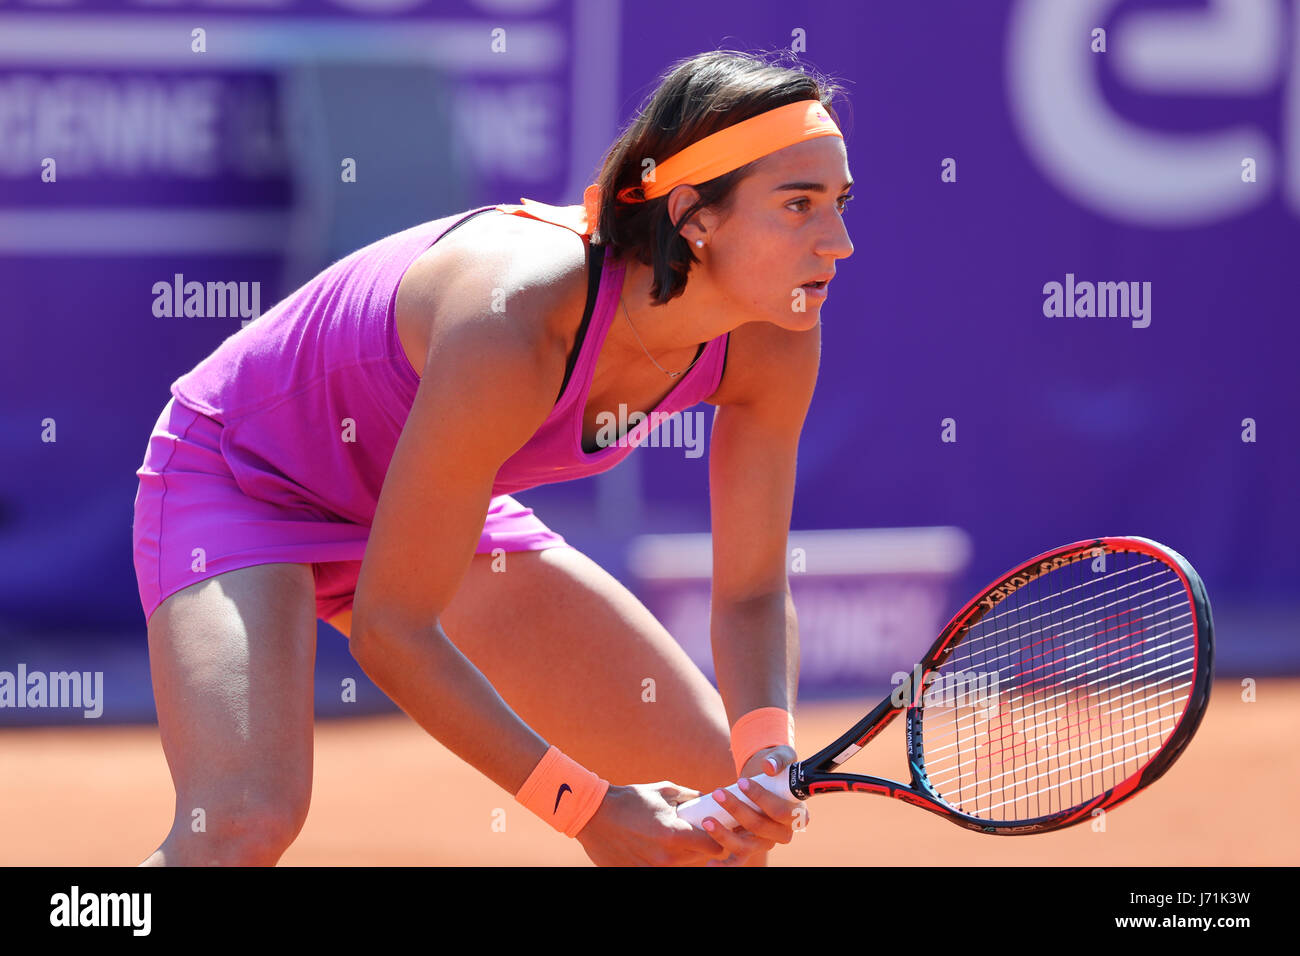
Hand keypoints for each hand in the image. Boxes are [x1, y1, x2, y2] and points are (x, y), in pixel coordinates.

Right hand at [575, 782, 729, 865]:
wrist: (594, 815)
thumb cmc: (631, 799)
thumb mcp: (664, 791)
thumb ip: (689, 797)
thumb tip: (707, 799)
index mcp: (675, 834)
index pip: (714, 847)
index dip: (717, 841)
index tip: (713, 833)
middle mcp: (666, 856)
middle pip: (698, 858)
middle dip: (699, 846)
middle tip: (693, 833)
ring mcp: (652, 868)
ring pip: (680, 865)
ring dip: (680, 853)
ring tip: (668, 837)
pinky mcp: (638, 872)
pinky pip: (660, 867)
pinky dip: (661, 859)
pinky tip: (652, 845)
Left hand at [700, 745, 806, 866]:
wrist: (764, 777)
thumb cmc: (775, 767)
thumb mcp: (781, 756)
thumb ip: (778, 759)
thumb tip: (769, 767)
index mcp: (797, 814)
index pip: (781, 812)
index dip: (762, 798)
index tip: (742, 783)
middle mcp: (783, 833)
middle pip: (760, 827)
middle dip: (737, 810)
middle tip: (718, 793)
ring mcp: (765, 843)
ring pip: (746, 845)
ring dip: (725, 835)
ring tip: (707, 820)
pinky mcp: (748, 848)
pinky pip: (737, 860)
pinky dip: (724, 866)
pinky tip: (710, 864)